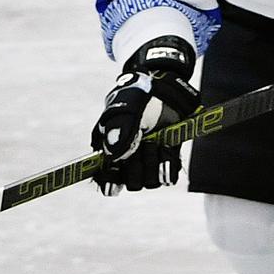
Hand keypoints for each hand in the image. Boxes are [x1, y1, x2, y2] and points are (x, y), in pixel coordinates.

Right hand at [91, 37, 199, 194]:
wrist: (165, 90)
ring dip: (154, 160)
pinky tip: (166, 146)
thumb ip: (119, 129)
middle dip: (138, 164)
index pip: (104, 179)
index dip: (110, 180)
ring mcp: (148, 164)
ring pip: (151, 182)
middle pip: (132, 183)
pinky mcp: (167, 162)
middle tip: (142, 140)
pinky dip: (169, 162)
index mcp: (109, 152)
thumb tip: (112, 156)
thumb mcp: (127, 108)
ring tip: (154, 139)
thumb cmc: (138, 97)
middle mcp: (127, 163)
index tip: (119, 166)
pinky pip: (169, 177)